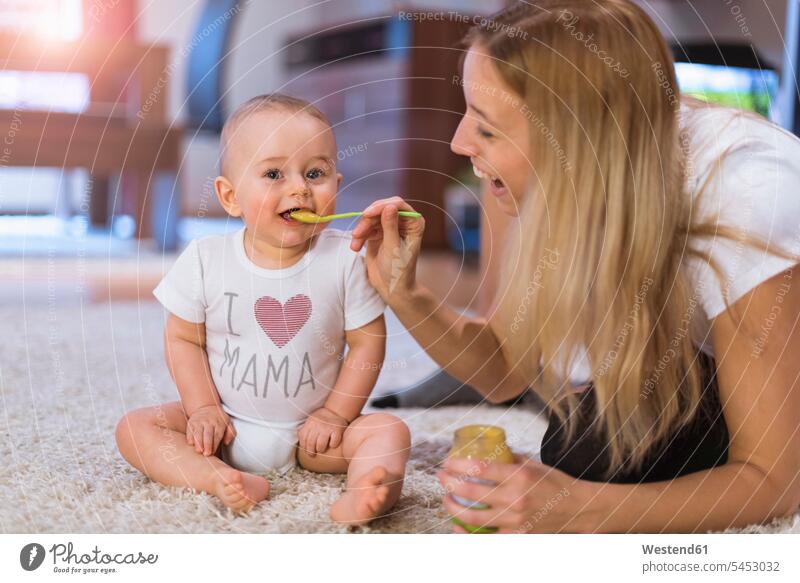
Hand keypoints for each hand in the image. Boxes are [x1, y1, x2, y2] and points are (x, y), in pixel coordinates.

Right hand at [186, 404, 235, 455]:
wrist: (206, 407)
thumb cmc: (218, 419)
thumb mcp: (227, 423)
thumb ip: (230, 433)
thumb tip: (227, 442)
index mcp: (219, 423)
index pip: (217, 435)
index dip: (215, 444)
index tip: (213, 452)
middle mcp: (209, 422)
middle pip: (208, 434)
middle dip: (207, 444)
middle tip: (206, 454)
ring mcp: (199, 422)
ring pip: (198, 432)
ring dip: (198, 442)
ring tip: (198, 450)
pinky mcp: (191, 423)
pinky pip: (190, 430)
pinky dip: (190, 437)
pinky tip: (191, 443)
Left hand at [298, 407, 347, 456]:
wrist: (336, 411)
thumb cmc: (322, 419)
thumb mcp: (311, 420)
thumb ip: (305, 429)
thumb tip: (300, 442)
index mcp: (310, 422)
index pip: (303, 438)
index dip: (304, 446)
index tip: (307, 450)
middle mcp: (318, 424)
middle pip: (310, 443)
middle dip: (311, 451)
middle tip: (313, 454)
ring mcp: (327, 427)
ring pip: (320, 446)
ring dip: (320, 450)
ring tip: (321, 449)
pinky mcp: (337, 430)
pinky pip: (333, 444)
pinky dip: (333, 446)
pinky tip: (332, 444)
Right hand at [349, 196, 424, 301]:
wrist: (391, 287)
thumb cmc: (398, 270)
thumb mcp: (393, 248)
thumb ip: (390, 226)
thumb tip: (389, 206)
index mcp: (414, 223)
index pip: (398, 205)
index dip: (382, 207)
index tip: (367, 214)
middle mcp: (403, 222)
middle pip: (382, 209)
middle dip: (368, 220)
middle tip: (357, 233)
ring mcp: (389, 226)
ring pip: (371, 218)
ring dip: (361, 230)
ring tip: (355, 245)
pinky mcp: (378, 233)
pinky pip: (366, 228)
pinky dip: (359, 236)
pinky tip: (356, 247)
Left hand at [437, 454, 593, 532]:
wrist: (577, 508)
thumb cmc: (554, 482)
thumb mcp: (532, 464)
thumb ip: (509, 458)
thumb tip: (487, 448)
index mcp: (519, 476)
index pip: (480, 469)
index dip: (458, 465)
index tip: (447, 462)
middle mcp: (515, 498)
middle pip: (471, 492)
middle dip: (450, 484)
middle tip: (441, 477)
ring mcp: (516, 520)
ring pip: (474, 518)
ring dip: (454, 508)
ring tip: (446, 499)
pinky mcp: (517, 536)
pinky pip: (487, 538)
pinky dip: (468, 534)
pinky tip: (457, 526)